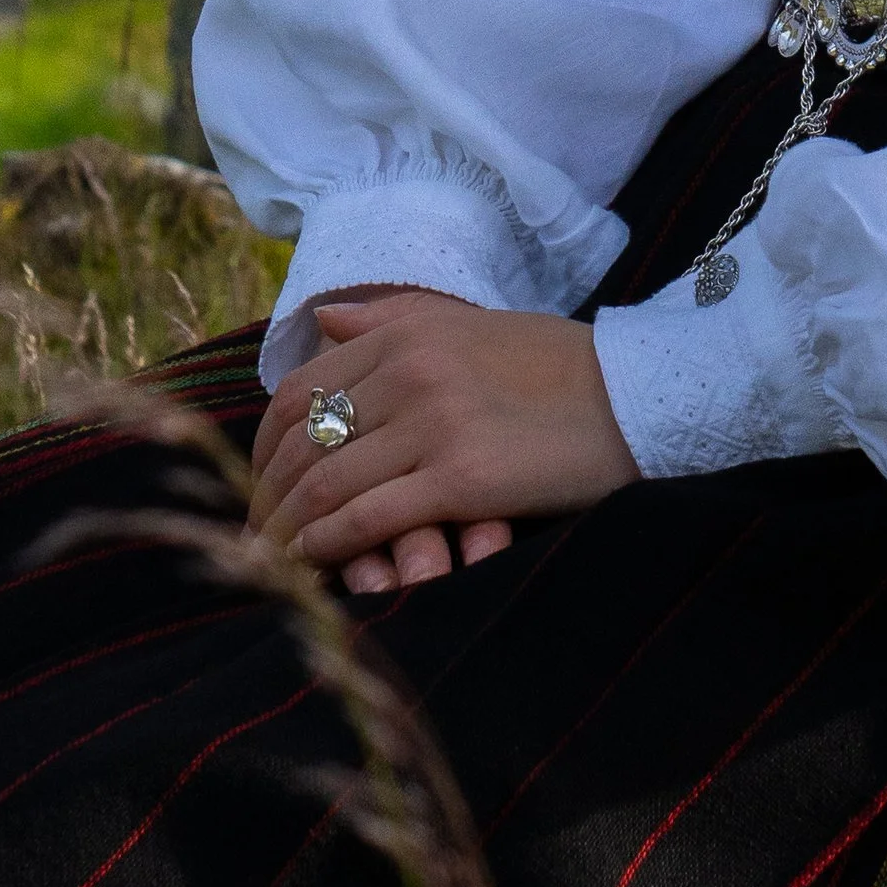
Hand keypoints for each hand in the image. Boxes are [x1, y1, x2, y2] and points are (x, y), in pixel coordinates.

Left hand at [249, 291, 637, 598]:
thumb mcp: (474, 326)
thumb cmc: (560, 366)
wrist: (639, 395)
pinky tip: (309, 567)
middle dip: (263, 495)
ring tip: (266, 563)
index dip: (263, 446)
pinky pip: (366, 518)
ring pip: (324, 483)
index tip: (257, 484)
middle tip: (248, 536)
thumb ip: (396, 320)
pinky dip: (324, 547)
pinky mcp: (461, 478)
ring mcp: (434, 424)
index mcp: (407, 333)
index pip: (300, 391)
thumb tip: (324, 321)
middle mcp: (411, 371)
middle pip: (301, 440)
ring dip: (283, 531)